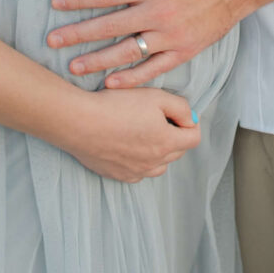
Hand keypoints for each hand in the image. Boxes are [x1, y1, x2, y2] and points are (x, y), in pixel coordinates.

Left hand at [47, 0, 250, 89]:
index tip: (55, 3)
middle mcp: (158, 13)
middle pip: (109, 27)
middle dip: (77, 34)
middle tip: (51, 40)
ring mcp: (171, 36)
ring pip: (127, 52)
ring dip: (98, 60)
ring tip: (73, 66)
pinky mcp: (184, 50)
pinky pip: (153, 68)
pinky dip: (132, 78)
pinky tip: (111, 83)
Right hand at [56, 86, 200, 182]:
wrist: (79, 122)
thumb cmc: (116, 105)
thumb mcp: (155, 96)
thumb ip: (181, 107)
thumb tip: (191, 120)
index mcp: (167, 142)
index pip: (194, 139)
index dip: (191, 124)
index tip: (180, 115)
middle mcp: (154, 162)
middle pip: (177, 152)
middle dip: (175, 135)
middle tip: (158, 118)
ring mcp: (136, 171)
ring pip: (159, 165)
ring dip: (159, 151)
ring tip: (144, 133)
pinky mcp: (119, 175)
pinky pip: (139, 172)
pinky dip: (140, 161)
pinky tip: (128, 146)